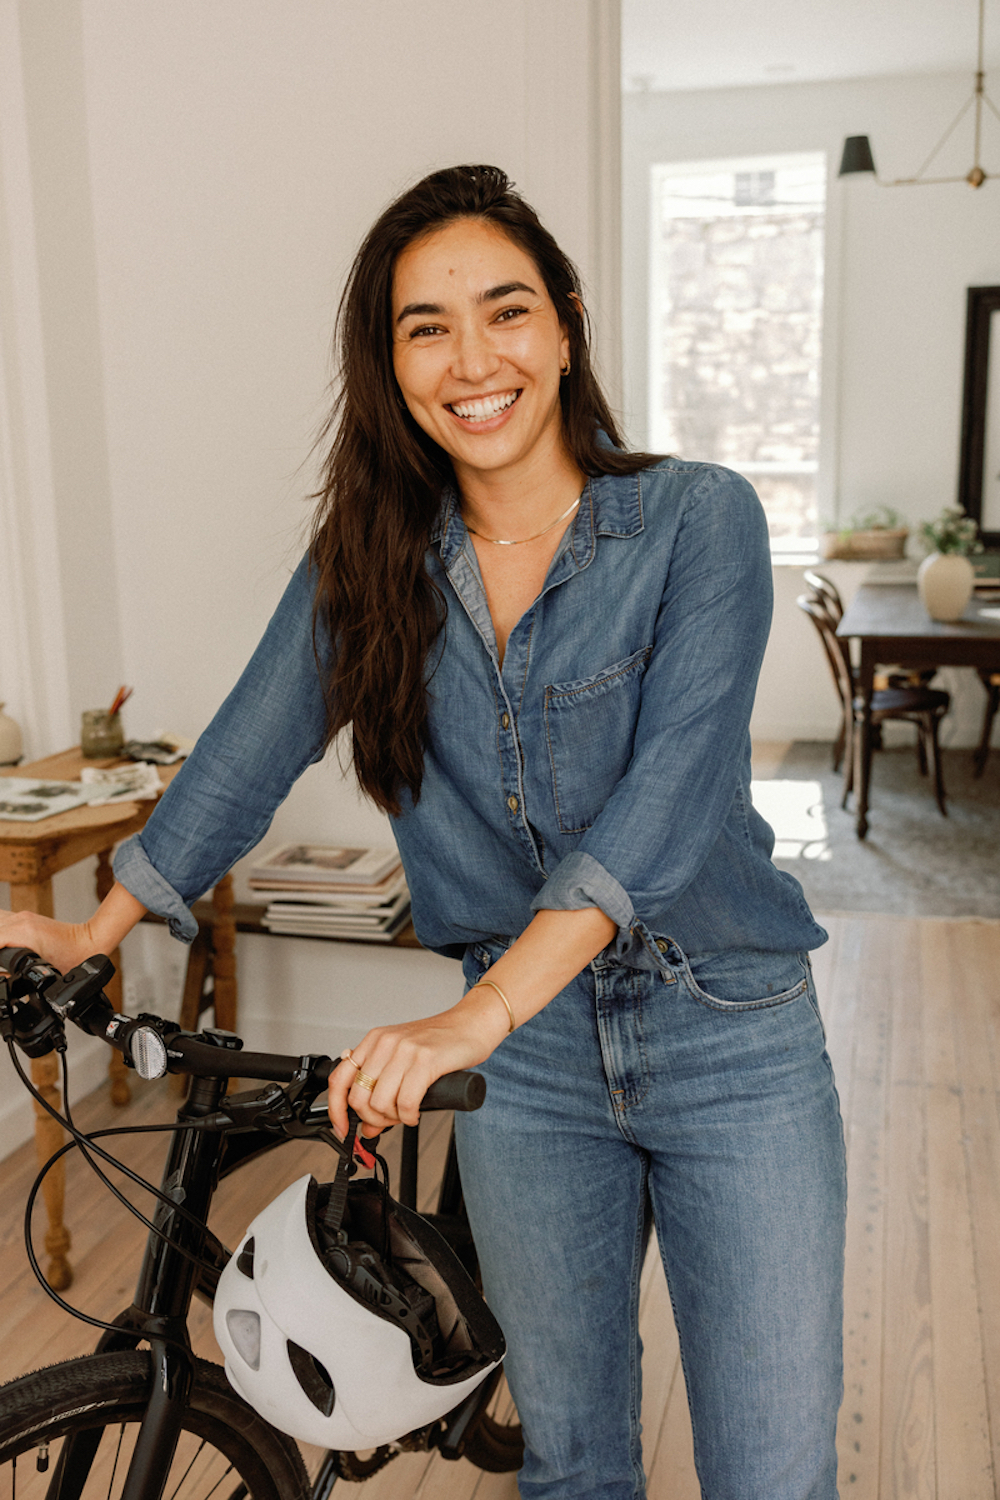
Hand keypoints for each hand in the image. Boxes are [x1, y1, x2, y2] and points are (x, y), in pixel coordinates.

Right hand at [0, 909, 98, 973]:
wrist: (90, 942)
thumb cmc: (75, 957)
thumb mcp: (44, 970)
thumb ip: (17, 972)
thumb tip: (1, 976)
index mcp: (24, 931)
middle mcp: (21, 920)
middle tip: (0, 962)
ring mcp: (22, 916)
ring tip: (1, 954)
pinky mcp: (25, 917)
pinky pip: (1, 919)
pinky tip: (2, 943)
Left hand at [327, 988, 509, 1139]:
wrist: (472, 1024)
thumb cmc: (440, 1043)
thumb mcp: (403, 1062)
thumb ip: (382, 1091)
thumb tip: (367, 1127)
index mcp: (374, 1041)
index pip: (339, 1078)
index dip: (336, 1109)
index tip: (342, 1129)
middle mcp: (385, 1043)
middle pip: (359, 1097)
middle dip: (372, 1119)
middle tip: (389, 1121)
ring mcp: (404, 1050)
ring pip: (381, 1103)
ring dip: (393, 1119)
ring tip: (406, 1114)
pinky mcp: (425, 1060)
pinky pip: (406, 1102)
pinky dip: (410, 1116)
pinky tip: (416, 1113)